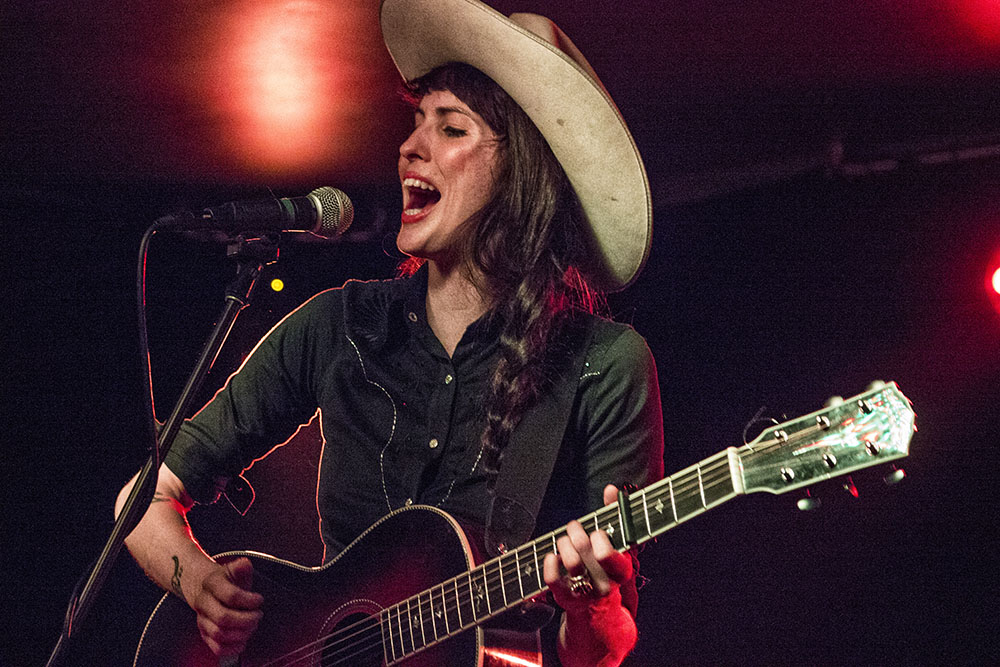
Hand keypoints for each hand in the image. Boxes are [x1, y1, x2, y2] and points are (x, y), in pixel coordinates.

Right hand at [191, 557, 263, 656]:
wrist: (204, 587)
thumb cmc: (225, 580)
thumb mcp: (233, 570)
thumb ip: (241, 568)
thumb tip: (245, 564)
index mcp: (211, 584)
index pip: (231, 596)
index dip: (249, 600)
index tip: (260, 600)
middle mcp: (203, 602)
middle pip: (223, 618)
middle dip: (246, 620)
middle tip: (258, 615)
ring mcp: (202, 619)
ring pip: (219, 634)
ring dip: (241, 633)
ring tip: (252, 626)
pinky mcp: (204, 633)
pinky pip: (216, 647)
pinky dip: (232, 648)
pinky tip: (243, 641)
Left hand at [542, 485, 637, 665]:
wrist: (600, 617)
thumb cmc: (609, 573)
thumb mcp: (620, 548)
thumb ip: (617, 516)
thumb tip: (610, 488)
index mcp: (621, 572)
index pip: (610, 555)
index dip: (599, 540)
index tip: (597, 533)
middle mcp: (604, 585)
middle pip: (586, 553)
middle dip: (577, 532)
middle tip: (574, 526)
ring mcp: (583, 593)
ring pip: (569, 561)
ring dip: (563, 543)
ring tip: (564, 539)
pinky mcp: (564, 598)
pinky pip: (552, 578)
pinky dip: (549, 561)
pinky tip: (552, 555)